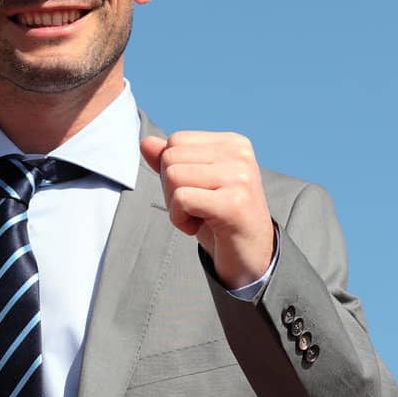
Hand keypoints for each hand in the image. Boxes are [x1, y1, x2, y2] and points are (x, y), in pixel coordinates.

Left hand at [140, 131, 274, 289]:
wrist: (251, 255)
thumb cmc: (221, 220)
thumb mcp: (194, 185)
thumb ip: (173, 162)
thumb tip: (146, 142)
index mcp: (232, 143)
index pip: (176, 141)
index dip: (172, 171)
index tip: (196, 192)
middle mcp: (239, 154)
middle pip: (171, 157)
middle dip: (170, 189)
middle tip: (194, 208)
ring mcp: (239, 177)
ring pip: (173, 176)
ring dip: (175, 206)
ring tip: (198, 217)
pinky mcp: (233, 203)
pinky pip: (181, 199)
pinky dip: (179, 220)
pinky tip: (197, 226)